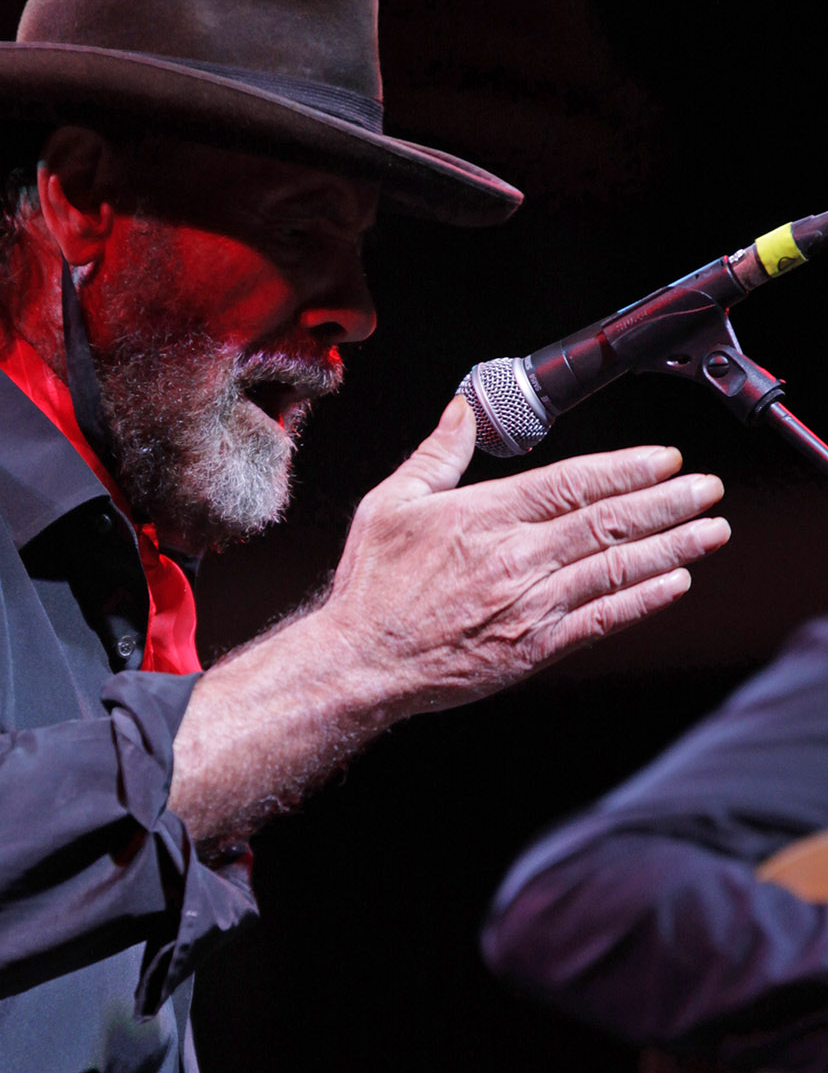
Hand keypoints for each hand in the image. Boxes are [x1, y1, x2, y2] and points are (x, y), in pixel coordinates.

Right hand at [320, 394, 728, 715]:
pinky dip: (642, 600)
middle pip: (608, 521)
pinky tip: (674, 582)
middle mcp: (516, 558)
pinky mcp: (534, 647)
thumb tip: (462, 409)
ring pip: (615, 568)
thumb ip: (437, 454)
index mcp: (485, 516)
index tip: (665, 460)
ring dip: (671, 547)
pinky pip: (602, 619)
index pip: (573, 483)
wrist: (363, 663)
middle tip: (707, 488)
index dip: (628, 469)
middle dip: (667, 502)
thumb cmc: (374, 587)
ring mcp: (530, 605)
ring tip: (710, 530)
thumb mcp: (391, 504)